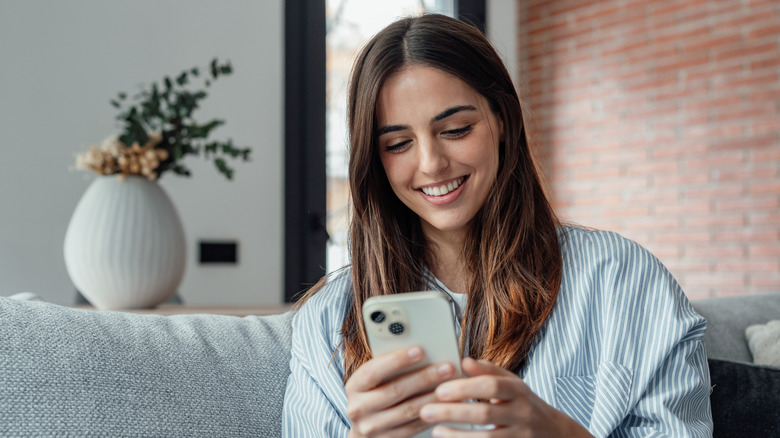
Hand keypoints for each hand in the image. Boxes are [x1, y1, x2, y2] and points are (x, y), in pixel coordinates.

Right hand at [346, 346, 457, 437]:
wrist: (364, 427)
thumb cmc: (374, 392)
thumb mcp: (374, 379)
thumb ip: (389, 366)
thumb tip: (420, 350)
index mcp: (354, 386)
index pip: (374, 370)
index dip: (397, 360)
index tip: (420, 350)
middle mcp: (359, 408)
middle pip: (395, 391)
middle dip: (424, 377)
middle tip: (446, 367)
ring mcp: (372, 427)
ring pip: (408, 410)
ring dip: (433, 396)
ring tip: (451, 385)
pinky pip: (414, 427)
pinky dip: (431, 414)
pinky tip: (445, 404)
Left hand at [419, 358, 592, 437]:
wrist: (554, 433)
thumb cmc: (523, 403)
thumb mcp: (511, 383)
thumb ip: (487, 371)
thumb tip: (463, 361)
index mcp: (518, 390)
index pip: (491, 385)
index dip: (465, 387)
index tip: (440, 389)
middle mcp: (522, 413)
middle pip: (485, 413)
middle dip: (453, 412)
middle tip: (426, 411)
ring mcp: (520, 436)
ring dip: (457, 435)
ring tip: (434, 430)